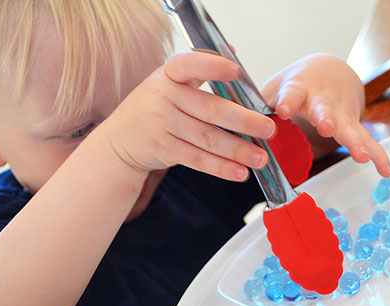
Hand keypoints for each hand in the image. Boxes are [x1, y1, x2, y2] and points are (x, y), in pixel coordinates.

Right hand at [101, 51, 276, 180]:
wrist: (120, 139)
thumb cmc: (154, 105)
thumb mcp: (168, 81)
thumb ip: (198, 67)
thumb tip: (232, 49)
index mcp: (169, 74)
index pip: (189, 64)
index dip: (212, 67)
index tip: (236, 71)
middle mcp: (164, 97)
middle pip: (210, 109)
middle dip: (243, 121)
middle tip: (269, 129)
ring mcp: (163, 125)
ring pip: (207, 138)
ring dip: (237, 150)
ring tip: (261, 158)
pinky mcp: (164, 150)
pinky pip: (197, 160)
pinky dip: (220, 167)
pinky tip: (240, 172)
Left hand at [261, 53, 389, 176]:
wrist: (329, 72)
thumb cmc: (294, 86)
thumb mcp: (271, 90)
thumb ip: (251, 108)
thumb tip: (221, 126)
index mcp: (297, 90)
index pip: (291, 93)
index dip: (288, 100)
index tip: (282, 109)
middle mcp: (321, 100)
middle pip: (325, 109)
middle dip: (327, 118)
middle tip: (327, 127)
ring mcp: (340, 112)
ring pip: (350, 126)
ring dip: (356, 141)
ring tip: (362, 157)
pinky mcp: (354, 124)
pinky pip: (367, 140)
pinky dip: (378, 154)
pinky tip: (385, 170)